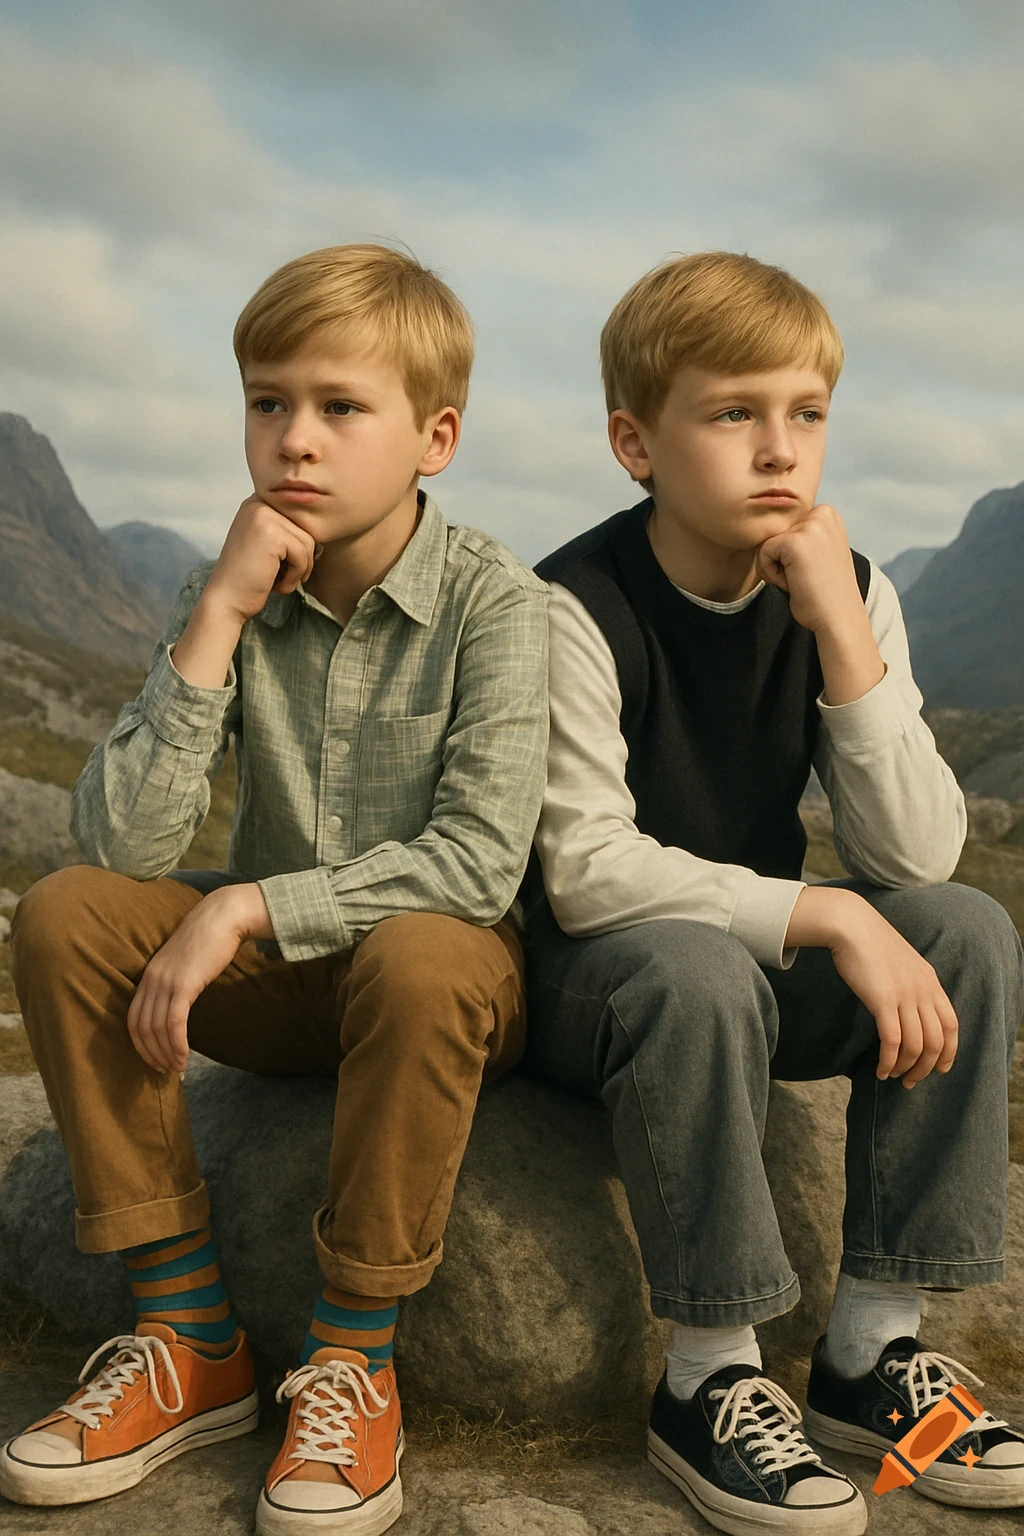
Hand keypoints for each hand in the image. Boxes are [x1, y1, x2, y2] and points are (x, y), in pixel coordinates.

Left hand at [127, 884, 273, 1073]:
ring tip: (179, 1068)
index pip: (133, 1019)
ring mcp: (165, 982)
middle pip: (141, 1028)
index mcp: (148, 976)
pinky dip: (177, 1044)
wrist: (222, 917)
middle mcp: (151, 980)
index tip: (154, 1060)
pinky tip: (185, 1056)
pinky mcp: (183, 985)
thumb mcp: (184, 964)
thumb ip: (176, 983)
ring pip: (157, 1029)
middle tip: (166, 1071)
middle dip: (151, 1054)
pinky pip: (174, 1023)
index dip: (140, 1045)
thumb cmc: (209, 940)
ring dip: (167, 1054)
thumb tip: (179, 1008)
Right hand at [204, 494, 318, 625]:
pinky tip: (278, 586)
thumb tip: (323, 528)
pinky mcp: (270, 534)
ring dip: (300, 569)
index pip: (298, 518)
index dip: (298, 546)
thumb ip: (286, 529)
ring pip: (307, 542)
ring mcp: (263, 516)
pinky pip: (302, 554)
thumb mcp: (266, 544)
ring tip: (281, 582)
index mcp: (257, 502)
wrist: (226, 600)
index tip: (284, 565)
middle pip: (305, 529)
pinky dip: (295, 576)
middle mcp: (258, 503)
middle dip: (301, 559)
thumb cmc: (249, 577)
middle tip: (285, 577)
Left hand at [756, 503, 863, 635]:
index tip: (814, 568)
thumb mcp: (819, 551)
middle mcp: (822, 513)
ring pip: (766, 544)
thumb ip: (802, 534)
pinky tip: (795, 583)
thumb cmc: (825, 591)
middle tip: (807, 576)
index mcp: (828, 514)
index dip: (791, 553)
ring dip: (777, 568)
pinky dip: (772, 575)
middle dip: (782, 560)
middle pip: (774, 533)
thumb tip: (768, 522)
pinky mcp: (793, 542)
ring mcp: (809, 526)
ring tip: (802, 579)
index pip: (784, 526)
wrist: (839, 617)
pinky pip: (762, 554)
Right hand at [786, 886, 958, 1086]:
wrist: (851, 925)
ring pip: (916, 1045)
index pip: (952, 1025)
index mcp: (930, 982)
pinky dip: (889, 1061)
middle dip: (925, 1068)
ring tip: (893, 1077)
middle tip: (911, 1081)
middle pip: (936, 1041)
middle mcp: (923, 990)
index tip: (938, 1068)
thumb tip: (908, 1009)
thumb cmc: (870, 943)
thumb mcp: (902, 963)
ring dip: (906, 1068)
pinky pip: (892, 1041)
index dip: (949, 1051)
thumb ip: (911, 984)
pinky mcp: (883, 1000)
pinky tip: (880, 1070)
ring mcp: (905, 995)